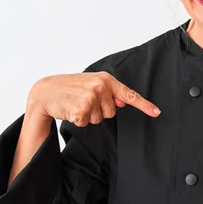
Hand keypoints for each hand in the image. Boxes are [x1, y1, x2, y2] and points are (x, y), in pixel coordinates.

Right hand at [26, 71, 160, 126]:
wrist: (45, 91)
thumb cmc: (69, 88)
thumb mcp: (91, 84)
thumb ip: (108, 92)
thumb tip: (122, 102)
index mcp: (106, 79)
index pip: (129, 94)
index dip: (144, 105)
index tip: (157, 112)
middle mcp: (101, 87)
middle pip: (111, 113)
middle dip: (98, 111)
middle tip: (83, 101)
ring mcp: (91, 98)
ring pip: (99, 120)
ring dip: (88, 116)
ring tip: (76, 104)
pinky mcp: (81, 109)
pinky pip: (86, 123)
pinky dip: (78, 120)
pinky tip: (70, 110)